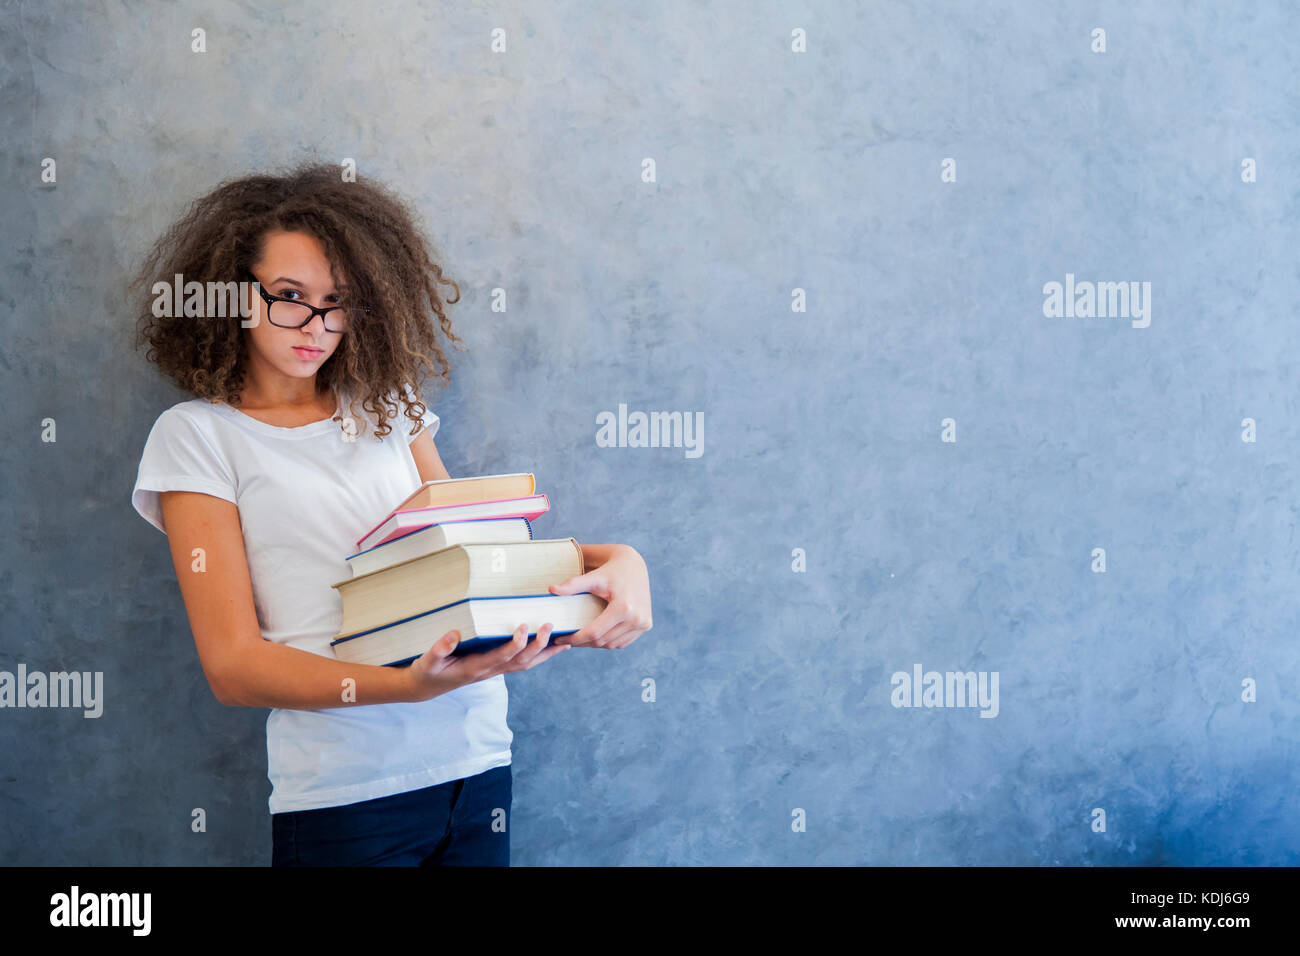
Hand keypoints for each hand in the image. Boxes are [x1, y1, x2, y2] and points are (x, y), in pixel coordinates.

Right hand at [405, 623, 569, 700]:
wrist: (427, 687)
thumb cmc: (428, 671)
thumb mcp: (428, 661)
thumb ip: (439, 649)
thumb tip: (453, 635)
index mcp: (475, 668)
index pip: (500, 656)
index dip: (514, 644)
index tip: (523, 626)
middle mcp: (490, 671)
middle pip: (520, 661)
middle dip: (538, 645)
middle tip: (550, 626)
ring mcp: (495, 671)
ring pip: (526, 664)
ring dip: (545, 653)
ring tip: (565, 641)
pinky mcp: (496, 668)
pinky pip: (523, 663)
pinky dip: (539, 656)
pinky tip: (551, 647)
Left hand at [547, 544, 651, 648]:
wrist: (634, 565)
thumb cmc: (611, 570)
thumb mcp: (593, 577)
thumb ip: (573, 585)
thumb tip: (551, 589)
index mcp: (623, 608)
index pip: (594, 632)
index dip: (575, 638)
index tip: (560, 638)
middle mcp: (636, 618)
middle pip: (602, 641)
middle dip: (582, 643)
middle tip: (566, 639)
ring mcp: (643, 623)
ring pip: (612, 644)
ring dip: (595, 644)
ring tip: (580, 638)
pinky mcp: (646, 625)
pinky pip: (622, 642)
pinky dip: (609, 641)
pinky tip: (597, 634)